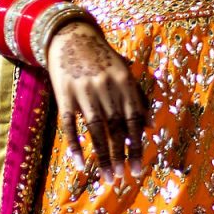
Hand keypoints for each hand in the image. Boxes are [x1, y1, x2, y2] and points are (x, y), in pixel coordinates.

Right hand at [48, 20, 148, 179]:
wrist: (70, 36)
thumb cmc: (102, 57)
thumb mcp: (124, 71)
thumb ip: (138, 97)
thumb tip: (150, 126)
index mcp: (124, 81)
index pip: (134, 118)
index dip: (137, 144)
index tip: (138, 168)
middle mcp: (105, 87)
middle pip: (116, 127)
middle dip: (121, 155)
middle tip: (124, 178)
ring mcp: (83, 91)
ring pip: (95, 129)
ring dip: (103, 156)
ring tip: (108, 177)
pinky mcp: (64, 95)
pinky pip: (68, 125)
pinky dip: (74, 145)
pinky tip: (80, 164)